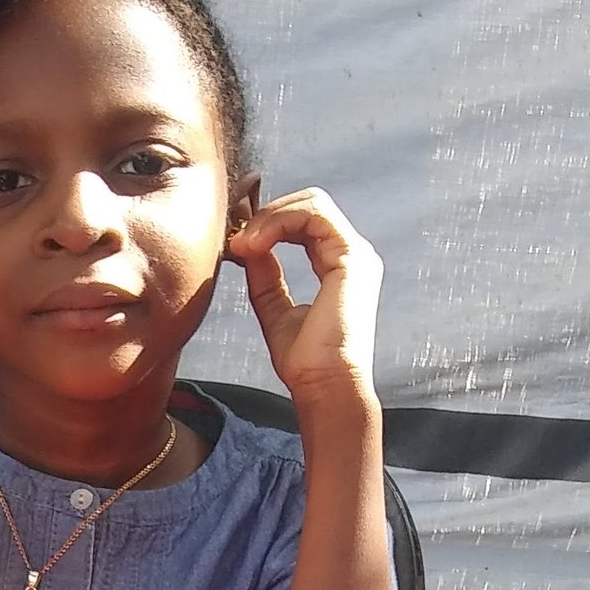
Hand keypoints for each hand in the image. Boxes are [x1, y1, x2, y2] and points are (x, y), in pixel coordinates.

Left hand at [226, 188, 381, 406]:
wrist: (323, 386)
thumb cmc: (305, 361)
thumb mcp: (272, 306)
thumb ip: (265, 274)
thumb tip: (248, 246)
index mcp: (336, 264)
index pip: (302, 221)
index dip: (266, 221)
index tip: (234, 239)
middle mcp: (350, 255)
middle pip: (306, 205)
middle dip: (264, 213)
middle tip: (235, 239)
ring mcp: (355, 254)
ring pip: (310, 203)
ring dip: (268, 217)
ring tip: (242, 245)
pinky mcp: (352, 258)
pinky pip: (314, 215)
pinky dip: (278, 222)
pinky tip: (255, 245)